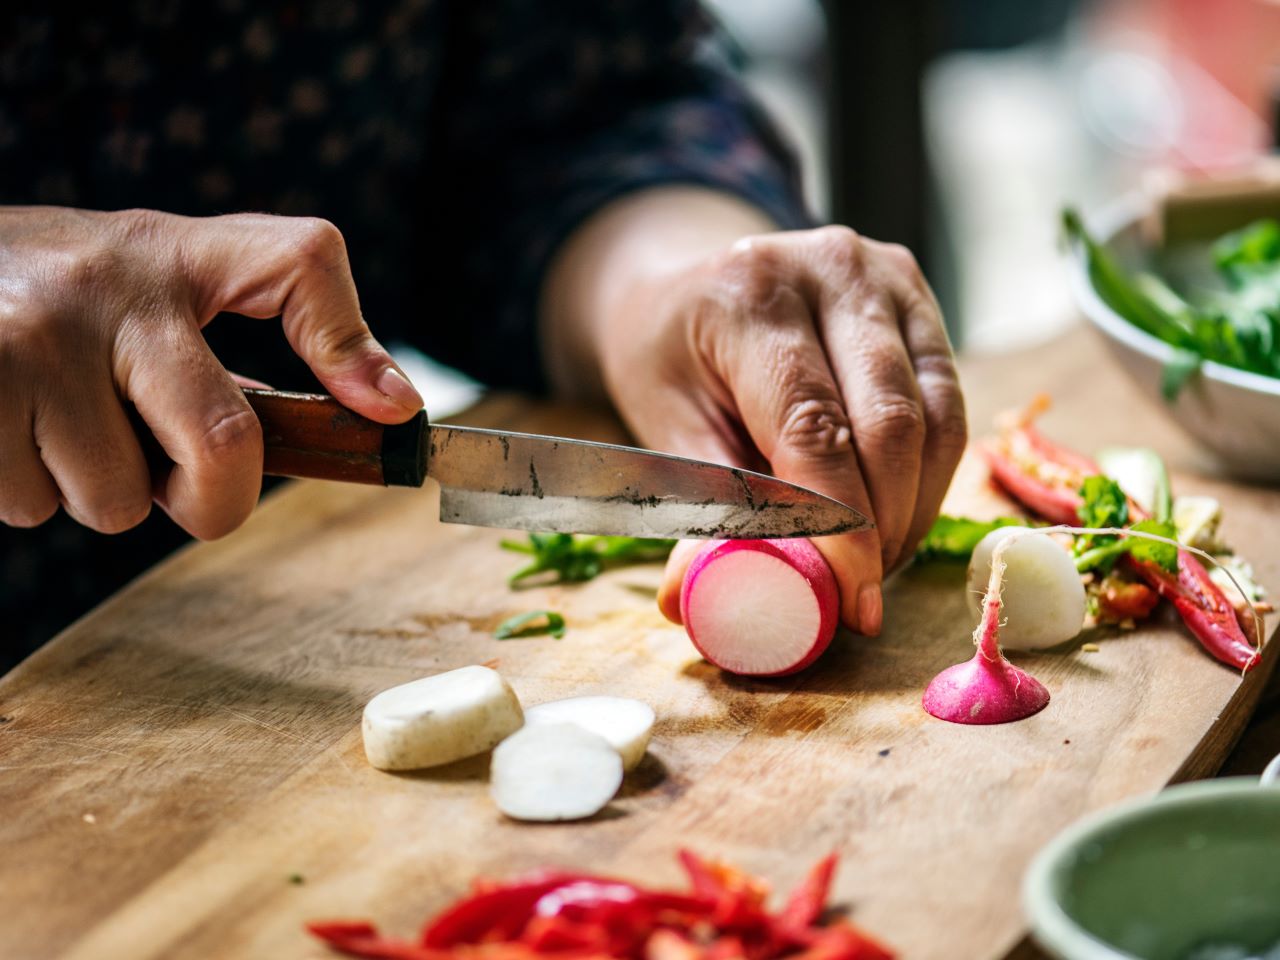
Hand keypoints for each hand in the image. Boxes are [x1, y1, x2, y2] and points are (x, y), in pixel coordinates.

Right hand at [0, 206, 421, 537]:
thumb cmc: (66, 290)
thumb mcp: (165, 278)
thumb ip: (275, 322)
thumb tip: (392, 404)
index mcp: (176, 253)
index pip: (300, 263)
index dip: (351, 348)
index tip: (391, 414)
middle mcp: (107, 286)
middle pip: (223, 444)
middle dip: (208, 497)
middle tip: (173, 475)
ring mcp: (28, 338)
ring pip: (114, 499)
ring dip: (95, 493)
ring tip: (60, 422)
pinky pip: (31, 506)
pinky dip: (28, 492)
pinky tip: (13, 428)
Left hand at [543, 190, 965, 635]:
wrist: (688, 287)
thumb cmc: (670, 359)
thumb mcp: (661, 426)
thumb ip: (698, 506)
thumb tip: (694, 600)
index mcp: (750, 296)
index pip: (814, 425)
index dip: (842, 525)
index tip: (855, 602)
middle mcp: (830, 268)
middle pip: (890, 421)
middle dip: (885, 526)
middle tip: (863, 594)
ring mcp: (885, 277)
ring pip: (936, 416)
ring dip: (914, 508)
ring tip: (875, 563)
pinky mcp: (918, 300)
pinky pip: (947, 404)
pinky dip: (928, 475)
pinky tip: (895, 516)